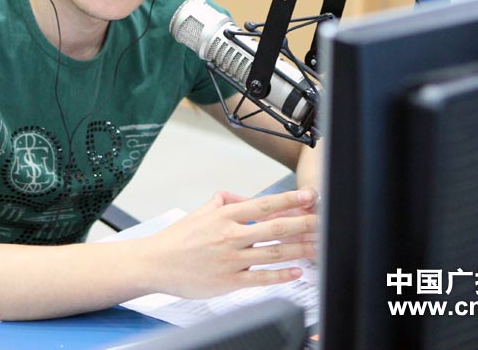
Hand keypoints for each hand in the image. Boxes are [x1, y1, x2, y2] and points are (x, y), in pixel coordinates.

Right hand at [144, 189, 318, 298]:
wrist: (155, 264)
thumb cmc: (176, 240)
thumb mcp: (199, 212)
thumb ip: (222, 202)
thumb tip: (240, 197)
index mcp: (224, 216)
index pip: (264, 205)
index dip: (289, 200)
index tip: (308, 198)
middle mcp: (231, 236)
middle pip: (275, 228)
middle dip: (303, 225)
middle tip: (322, 222)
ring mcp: (231, 259)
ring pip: (273, 253)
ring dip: (299, 249)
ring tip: (318, 247)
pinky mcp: (229, 281)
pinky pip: (261, 278)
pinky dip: (280, 275)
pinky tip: (296, 272)